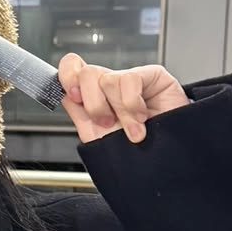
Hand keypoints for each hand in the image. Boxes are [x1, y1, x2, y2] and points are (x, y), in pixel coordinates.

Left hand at [57, 56, 189, 144]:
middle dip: (94, 104)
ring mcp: (131, 79)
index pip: (72, 68)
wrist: (165, 161)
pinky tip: (143, 117)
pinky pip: (130, 79)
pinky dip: (132, 105)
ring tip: (132, 130)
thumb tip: (66, 94)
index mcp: (94, 96)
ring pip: (107, 79)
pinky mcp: (153, 75)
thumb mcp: (98, 137)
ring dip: (119, 112)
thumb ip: (80, 114)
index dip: (67, 77)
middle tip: (108, 123)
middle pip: (86, 73)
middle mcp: (111, 86)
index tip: (74, 97)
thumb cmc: (135, 153)